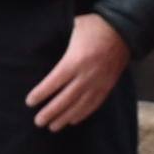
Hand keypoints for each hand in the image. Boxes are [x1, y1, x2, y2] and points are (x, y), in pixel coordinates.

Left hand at [26, 14, 131, 130]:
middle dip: (50, 112)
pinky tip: (73, 120)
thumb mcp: (74, 27)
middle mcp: (87, 75)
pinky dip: (82, 114)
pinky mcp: (108, 86)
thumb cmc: (95, 26)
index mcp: (75, 60)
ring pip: (79, 106)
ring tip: (52, 127)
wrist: (124, 30)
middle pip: (65, 99)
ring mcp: (99, 83)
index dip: (41, 94)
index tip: (30, 102)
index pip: (54, 82)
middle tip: (38, 122)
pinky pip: (94, 105)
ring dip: (64, 118)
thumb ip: (60, 37)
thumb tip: (43, 40)